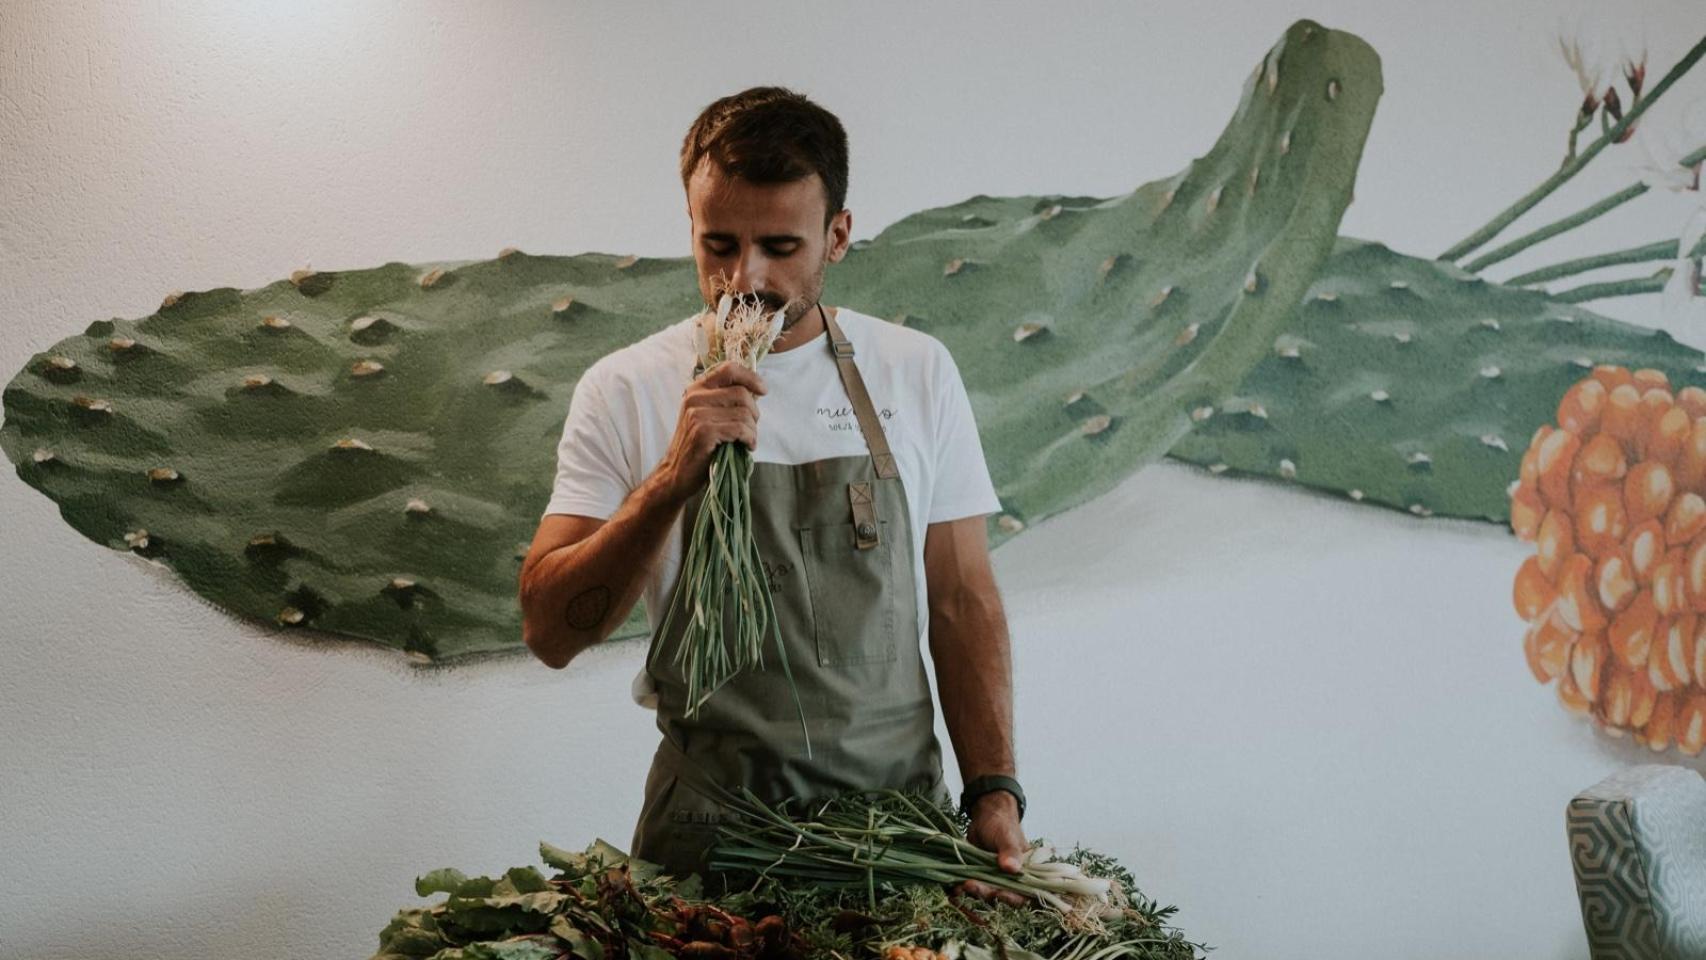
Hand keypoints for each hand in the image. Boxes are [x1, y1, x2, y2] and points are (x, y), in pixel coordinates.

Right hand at [656, 360, 766, 502]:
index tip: (763, 390)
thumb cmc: (699, 446)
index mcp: (697, 389)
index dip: (750, 377)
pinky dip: (750, 439)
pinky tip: (746, 447)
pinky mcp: (703, 432)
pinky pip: (740, 429)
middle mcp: (695, 397)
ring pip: (744, 413)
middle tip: (751, 429)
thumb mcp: (706, 416)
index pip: (729, 369)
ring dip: (752, 430)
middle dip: (754, 413)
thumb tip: (755, 391)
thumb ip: (724, 400)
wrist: (677, 473)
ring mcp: (697, 414)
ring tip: (747, 441)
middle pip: (742, 393)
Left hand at [955, 790, 1028, 907]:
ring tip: (959, 885)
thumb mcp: (1007, 836)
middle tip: (971, 884)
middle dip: (985, 893)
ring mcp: (992, 879)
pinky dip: (961, 889)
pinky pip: (970, 888)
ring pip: (983, 894)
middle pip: (999, 895)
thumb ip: (1010, 852)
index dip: (1012, 899)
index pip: (1022, 894)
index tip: (999, 894)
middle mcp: (1009, 880)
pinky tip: (953, 887)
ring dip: (972, 892)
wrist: (985, 816)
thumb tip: (1011, 868)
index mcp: (1024, 873)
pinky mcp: (977, 876)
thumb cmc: (1002, 824)